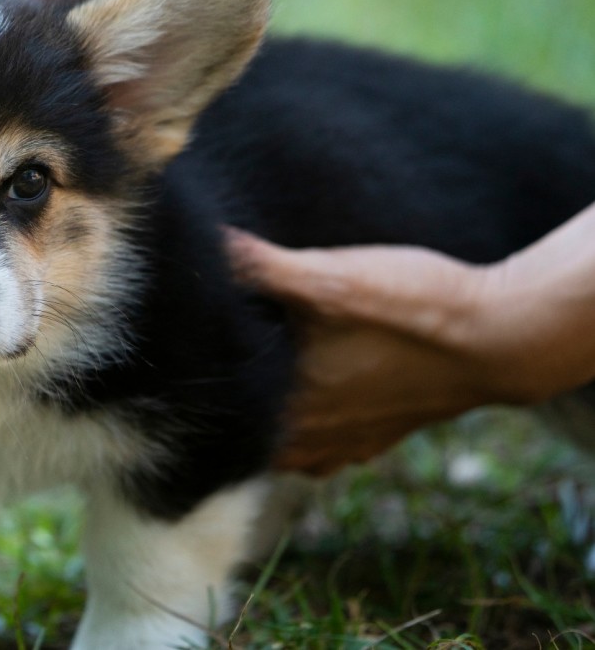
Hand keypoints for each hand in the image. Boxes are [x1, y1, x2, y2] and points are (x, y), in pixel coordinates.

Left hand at [226, 206, 594, 474]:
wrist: (501, 337)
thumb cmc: (412, 308)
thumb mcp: (328, 276)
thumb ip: (260, 266)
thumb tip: (204, 241)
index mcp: (286, 410)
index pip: (215, 410)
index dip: (197, 378)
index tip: (185, 343)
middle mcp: (311, 441)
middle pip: (245, 429)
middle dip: (228, 395)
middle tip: (214, 351)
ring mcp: (346, 445)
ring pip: (284, 441)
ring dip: (267, 409)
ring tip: (257, 367)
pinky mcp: (378, 437)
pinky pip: (324, 442)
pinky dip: (308, 417)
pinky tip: (310, 386)